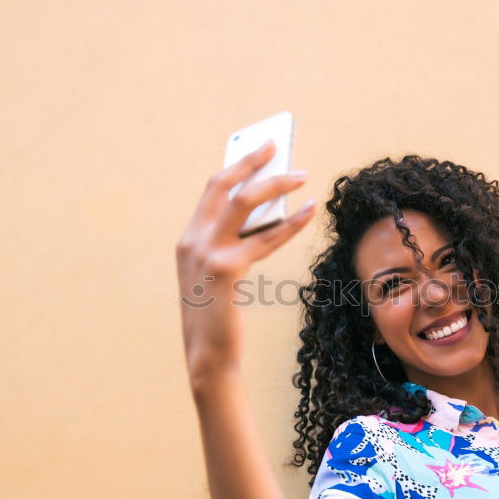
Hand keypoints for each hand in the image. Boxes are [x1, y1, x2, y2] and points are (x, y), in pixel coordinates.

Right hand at [175, 140, 315, 377]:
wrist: (209, 355)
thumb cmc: (220, 316)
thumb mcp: (221, 273)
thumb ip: (236, 242)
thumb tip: (273, 210)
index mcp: (188, 240)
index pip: (211, 191)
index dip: (235, 166)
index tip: (257, 149)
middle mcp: (191, 241)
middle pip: (223, 185)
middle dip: (251, 160)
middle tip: (276, 143)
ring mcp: (206, 254)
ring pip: (244, 202)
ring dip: (276, 183)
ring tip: (301, 174)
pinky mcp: (226, 270)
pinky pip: (266, 236)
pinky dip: (292, 221)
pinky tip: (310, 211)